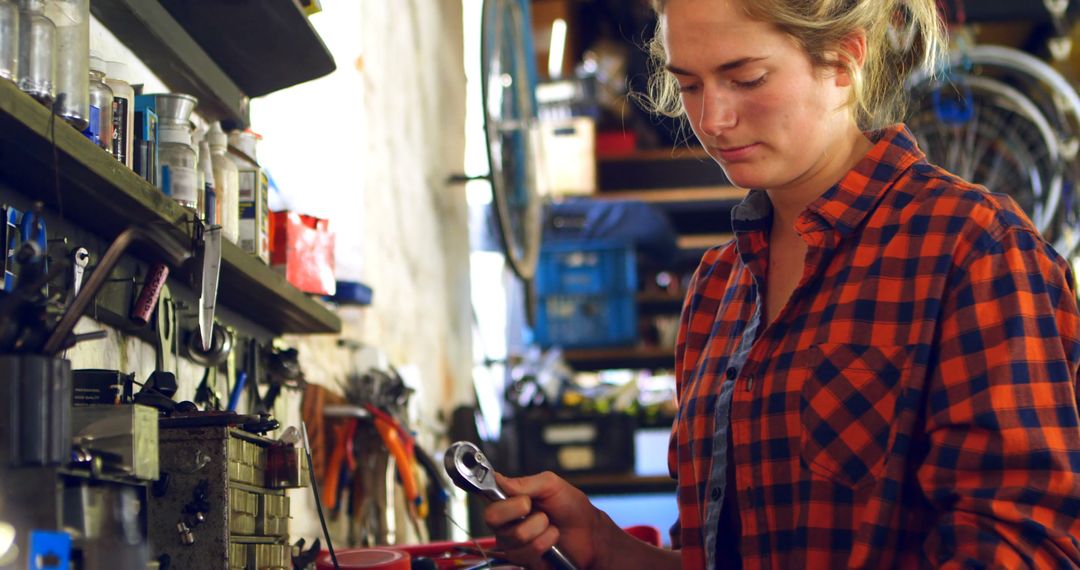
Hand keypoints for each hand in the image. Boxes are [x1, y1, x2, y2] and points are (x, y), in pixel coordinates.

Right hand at [484, 471, 601, 568]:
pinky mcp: (522, 559)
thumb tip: (499, 479)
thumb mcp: (551, 485)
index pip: (486, 494)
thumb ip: (525, 482)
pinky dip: (545, 541)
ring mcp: (512, 541)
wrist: (590, 533)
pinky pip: (526, 551)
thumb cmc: (571, 508)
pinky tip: (551, 539)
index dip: (491, 493)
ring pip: (513, 535)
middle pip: (491, 517)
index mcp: (510, 498)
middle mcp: (506, 520)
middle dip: (516, 510)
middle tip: (531, 506)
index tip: (514, 495)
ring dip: (539, 527)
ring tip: (549, 524)